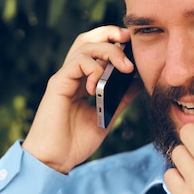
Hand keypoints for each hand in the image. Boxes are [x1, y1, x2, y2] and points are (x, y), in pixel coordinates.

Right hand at [22, 26, 140, 173]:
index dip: (114, 41)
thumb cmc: (75, 142)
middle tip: (129, 40)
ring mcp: (64, 78)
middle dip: (109, 33)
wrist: (55, 160)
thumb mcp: (106, 117)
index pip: (96, 49)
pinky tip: (98, 87)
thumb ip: (120, 99)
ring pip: (84, 46)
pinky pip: (77, 63)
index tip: (133, 46)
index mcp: (82, 81)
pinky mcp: (57, 85)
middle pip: (87, 38)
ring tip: (124, 67)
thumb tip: (138, 82)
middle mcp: (72, 75)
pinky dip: (93, 69)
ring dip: (109, 51)